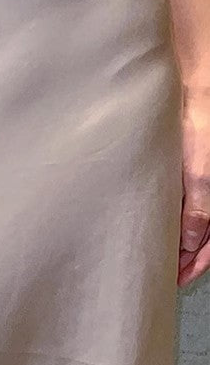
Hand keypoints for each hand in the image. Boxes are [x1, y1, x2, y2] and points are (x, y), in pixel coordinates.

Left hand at [178, 85, 209, 289]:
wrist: (191, 85)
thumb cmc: (200, 122)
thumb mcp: (199, 170)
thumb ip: (198, 208)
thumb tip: (188, 244)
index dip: (196, 265)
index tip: (176, 279)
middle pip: (205, 236)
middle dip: (188, 258)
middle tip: (164, 274)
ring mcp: (203, 181)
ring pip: (197, 222)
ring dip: (181, 241)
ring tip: (160, 256)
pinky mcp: (189, 170)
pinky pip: (188, 204)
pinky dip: (176, 220)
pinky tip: (159, 226)